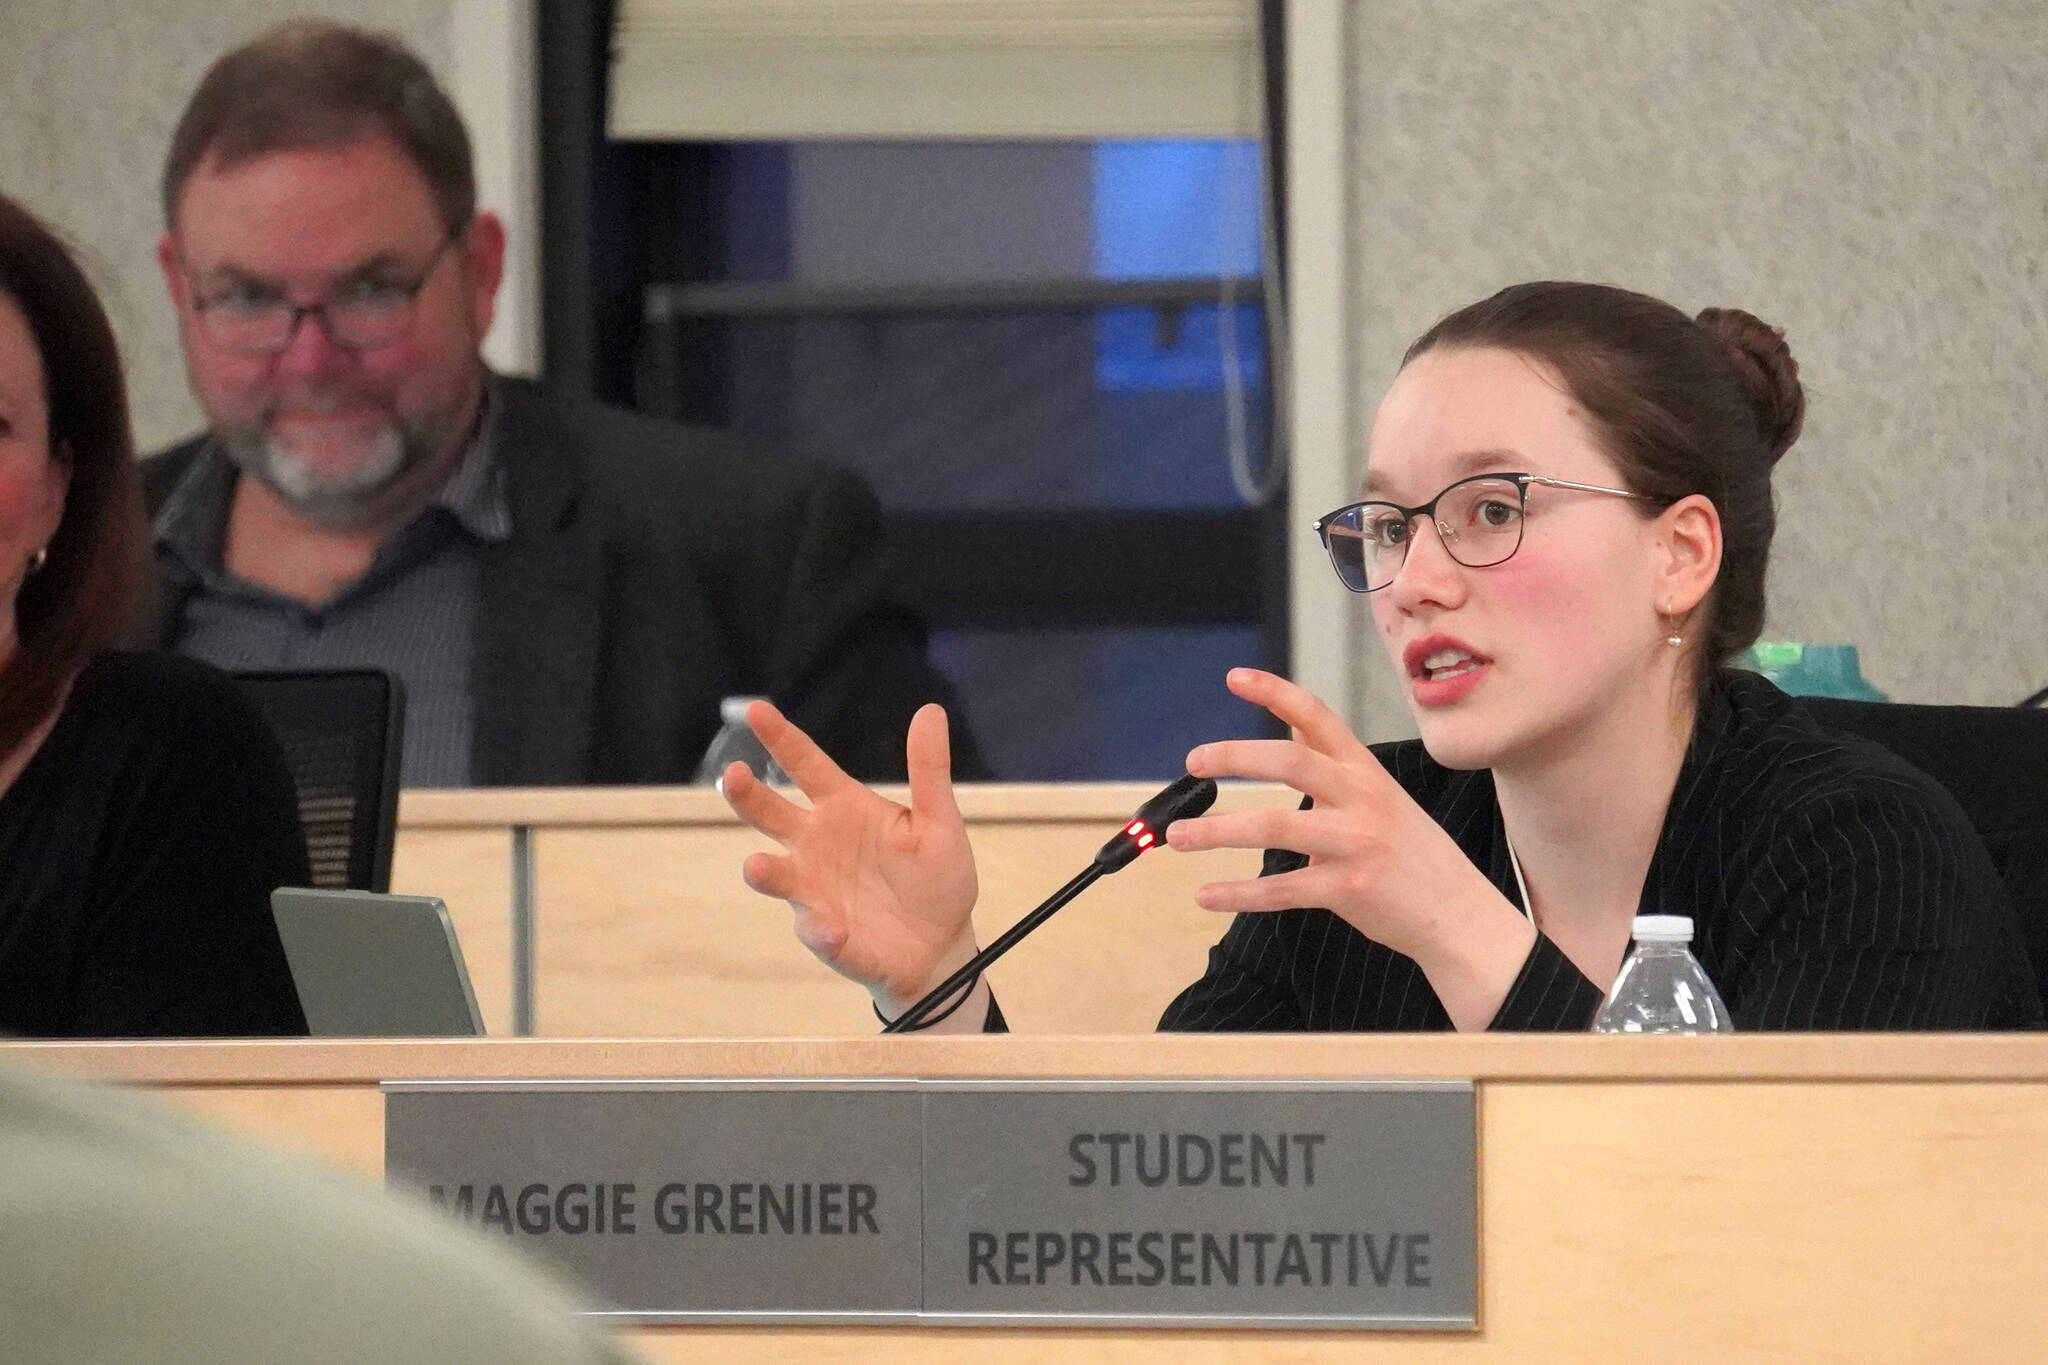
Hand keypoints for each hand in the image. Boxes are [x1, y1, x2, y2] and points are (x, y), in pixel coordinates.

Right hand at [721, 700, 980, 1010]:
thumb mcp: (939, 821)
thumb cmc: (936, 877)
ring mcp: (814, 890)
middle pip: (771, 814)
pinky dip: (822, 930)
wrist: (942, 945)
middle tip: (735, 776)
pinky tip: (835, 929)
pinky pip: (817, 931)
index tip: (756, 709)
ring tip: (756, 867)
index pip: (806, 765)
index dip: (781, 738)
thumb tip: (930, 710)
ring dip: (765, 871)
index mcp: (843, 808)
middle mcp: (817, 845)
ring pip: (777, 875)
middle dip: (748, 796)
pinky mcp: (826, 935)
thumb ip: (928, 770)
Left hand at [1164, 669, 1531, 1019]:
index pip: (1317, 716)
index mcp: (1365, 771)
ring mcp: (1356, 844)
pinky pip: (1281, 890)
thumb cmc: (1412, 853)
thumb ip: (1333, 764)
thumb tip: (1289, 724)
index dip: (1274, 692)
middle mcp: (1362, 799)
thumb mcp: (1380, 795)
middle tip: (1193, 762)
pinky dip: (1237, 894)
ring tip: (1178, 835)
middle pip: (1290, 760)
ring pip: (1275, 826)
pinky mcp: (1348, 890)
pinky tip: (1205, 895)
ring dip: (1218, 831)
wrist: (1461, 914)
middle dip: (1234, 757)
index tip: (1234, 677)